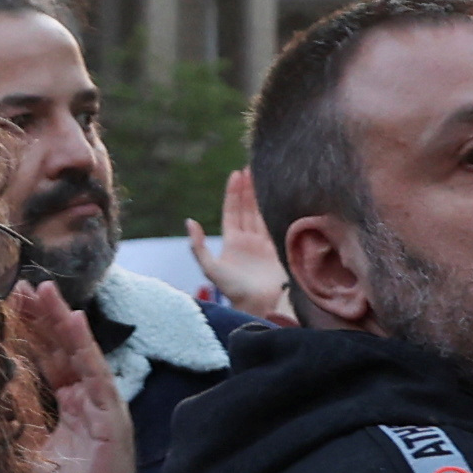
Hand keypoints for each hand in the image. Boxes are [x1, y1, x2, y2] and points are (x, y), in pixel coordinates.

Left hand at [12, 279, 155, 472]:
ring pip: (77, 352)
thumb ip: (13, 424)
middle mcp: (83, 396)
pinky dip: (84, 347)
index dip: (27, 333)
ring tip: (45, 291)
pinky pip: (96, 373)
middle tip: (21, 284)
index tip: (8, 304)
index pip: (44, 359)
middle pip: (59, 348)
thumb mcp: (29, 452)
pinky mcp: (111, 414)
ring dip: (61, 320)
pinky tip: (74, 322)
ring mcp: (99, 402)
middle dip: (41, 316)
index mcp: (65, 403)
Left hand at [185, 168, 291, 322]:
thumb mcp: (210, 268)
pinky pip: (278, 224)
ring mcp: (265, 243)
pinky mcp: (280, 247)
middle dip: (250, 188)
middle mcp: (249, 239)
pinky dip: (279, 209)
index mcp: (232, 240)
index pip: (233, 210)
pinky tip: (283, 195)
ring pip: (263, 213)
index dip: (234, 192)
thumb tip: (189, 221)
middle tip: (253, 166)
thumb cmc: (232, 290)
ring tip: (266, 174)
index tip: (236, 173)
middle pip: (248, 208)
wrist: (258, 305)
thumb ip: (198, 246)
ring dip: (263, 195)